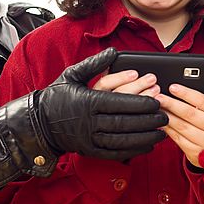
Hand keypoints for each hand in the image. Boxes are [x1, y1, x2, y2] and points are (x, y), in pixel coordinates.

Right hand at [35, 48, 167, 160]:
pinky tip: (147, 146)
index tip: (157, 101)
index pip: (119, 102)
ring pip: (122, 139)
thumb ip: (95, 64)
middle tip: (165, 116)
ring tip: (162, 133)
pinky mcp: (90, 150)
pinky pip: (115, 152)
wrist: (39, 123)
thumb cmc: (57, 96)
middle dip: (147, 120)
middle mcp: (89, 121)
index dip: (140, 103)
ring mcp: (89, 138)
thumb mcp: (73, 75)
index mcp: (88, 101)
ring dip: (144, 137)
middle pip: (124, 122)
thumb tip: (114, 51)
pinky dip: (133, 150)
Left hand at [155, 75, 203, 167]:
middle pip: (190, 113)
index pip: (202, 100)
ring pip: (182, 126)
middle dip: (171, 104)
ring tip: (156, 108)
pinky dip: (167, 130)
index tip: (172, 87)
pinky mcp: (197, 154)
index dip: (186, 93)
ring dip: (167, 116)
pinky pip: (178, 139)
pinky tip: (160, 122)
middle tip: (157, 97)